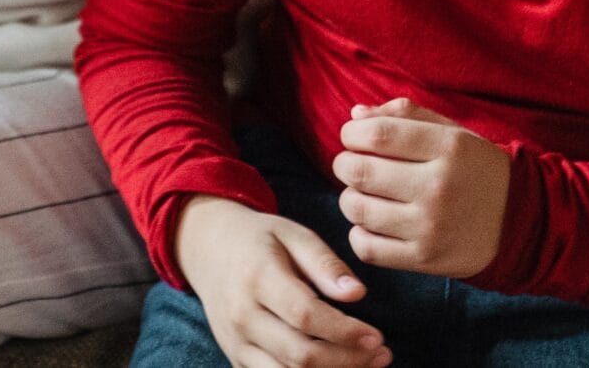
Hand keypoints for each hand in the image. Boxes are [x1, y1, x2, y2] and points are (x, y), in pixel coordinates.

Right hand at [172, 193, 388, 367]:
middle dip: (348, 360)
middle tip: (382, 352)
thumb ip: (325, 263)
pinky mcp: (236, 358)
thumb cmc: (258, 240)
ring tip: (368, 363)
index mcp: (256, 277)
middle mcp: (241, 314)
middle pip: (299, 354)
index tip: (376, 336)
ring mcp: (235, 341)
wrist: (207, 249)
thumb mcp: (292, 234)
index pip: (305, 315)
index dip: (345, 332)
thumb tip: (358, 294)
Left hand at [332, 99, 509, 278]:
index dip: (351, 133)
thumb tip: (355, 115)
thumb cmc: (475, 170)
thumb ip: (405, 116)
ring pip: (357, 209)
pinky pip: (367, 247)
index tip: (354, 137)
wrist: (521, 223)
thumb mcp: (452, 133)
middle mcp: (439, 187)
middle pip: (359, 171)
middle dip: (344, 164)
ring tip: (365, 194)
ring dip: (350, 198)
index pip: (376, 134)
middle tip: (353, 166)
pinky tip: (373, 223)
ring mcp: (431, 227)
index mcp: (448, 148)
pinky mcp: (425, 259)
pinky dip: (359, 233)